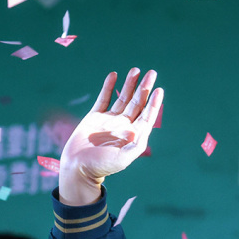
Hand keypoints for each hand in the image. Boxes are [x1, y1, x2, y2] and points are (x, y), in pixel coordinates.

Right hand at [59, 68, 163, 205]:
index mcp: (133, 135)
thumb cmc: (102, 166)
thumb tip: (143, 131)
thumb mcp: (122, 159)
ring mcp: (110, 120)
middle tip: (151, 73)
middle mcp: (124, 126)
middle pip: (137, 103)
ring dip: (129, 84)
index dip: (154, 103)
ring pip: (122, 98)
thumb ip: (135, 146)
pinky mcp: (95, 116)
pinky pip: (103, 98)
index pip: (147, 116)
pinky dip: (108, 87)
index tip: (159, 90)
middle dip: (144, 88)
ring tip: (135, 70)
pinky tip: (114, 75)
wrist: (78, 167)